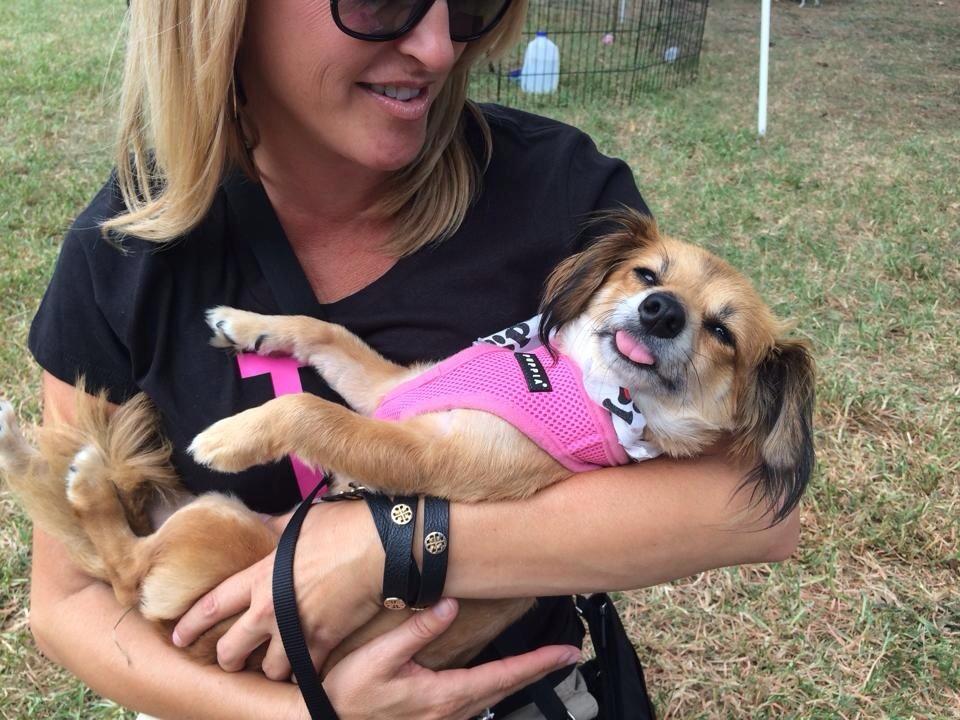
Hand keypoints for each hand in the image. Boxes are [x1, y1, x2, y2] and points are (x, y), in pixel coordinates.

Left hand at [173, 500, 383, 678]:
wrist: (382, 547)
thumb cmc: (343, 527)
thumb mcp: (300, 522)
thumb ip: (274, 530)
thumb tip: (260, 525)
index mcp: (260, 576)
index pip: (213, 605)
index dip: (191, 624)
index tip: (179, 636)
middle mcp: (270, 608)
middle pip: (232, 648)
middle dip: (227, 658)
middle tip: (231, 660)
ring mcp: (296, 630)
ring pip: (268, 669)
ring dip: (270, 669)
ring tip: (274, 665)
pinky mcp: (324, 643)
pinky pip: (304, 674)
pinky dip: (304, 674)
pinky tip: (305, 669)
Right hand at [307, 599, 579, 719]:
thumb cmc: (346, 696)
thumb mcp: (377, 658)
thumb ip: (415, 631)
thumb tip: (449, 604)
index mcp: (445, 696)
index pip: (504, 676)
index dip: (539, 663)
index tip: (567, 652)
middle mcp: (452, 714)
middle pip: (506, 689)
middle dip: (538, 670)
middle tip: (567, 655)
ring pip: (492, 700)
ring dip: (517, 680)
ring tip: (539, 663)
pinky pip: (475, 707)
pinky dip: (494, 691)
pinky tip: (495, 681)